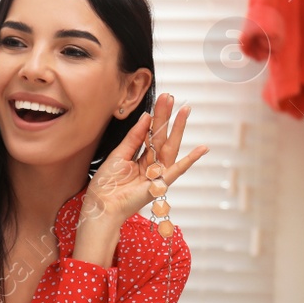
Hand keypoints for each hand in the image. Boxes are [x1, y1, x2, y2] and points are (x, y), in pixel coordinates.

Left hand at [82, 92, 209, 226]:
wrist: (102, 205)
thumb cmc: (107, 184)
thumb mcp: (119, 154)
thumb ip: (134, 137)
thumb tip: (146, 117)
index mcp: (140, 158)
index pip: (151, 133)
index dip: (157, 116)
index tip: (162, 99)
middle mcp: (151, 164)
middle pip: (161, 137)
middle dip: (167, 117)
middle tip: (171, 97)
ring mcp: (157, 174)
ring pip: (170, 147)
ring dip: (178, 129)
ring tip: (185, 110)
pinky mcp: (160, 184)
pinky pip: (177, 171)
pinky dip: (190, 160)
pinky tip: (202, 149)